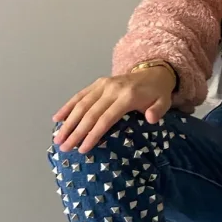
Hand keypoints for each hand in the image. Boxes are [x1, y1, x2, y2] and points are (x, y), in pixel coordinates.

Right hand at [52, 68, 174, 153]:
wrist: (154, 72)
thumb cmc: (157, 93)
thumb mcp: (164, 102)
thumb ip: (157, 111)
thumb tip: (151, 119)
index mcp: (127, 96)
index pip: (106, 118)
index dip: (93, 134)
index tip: (82, 149)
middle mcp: (112, 89)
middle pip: (90, 113)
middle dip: (75, 132)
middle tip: (64, 148)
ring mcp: (103, 84)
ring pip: (81, 104)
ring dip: (68, 122)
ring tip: (58, 138)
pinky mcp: (98, 83)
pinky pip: (80, 95)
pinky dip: (68, 106)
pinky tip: (57, 118)